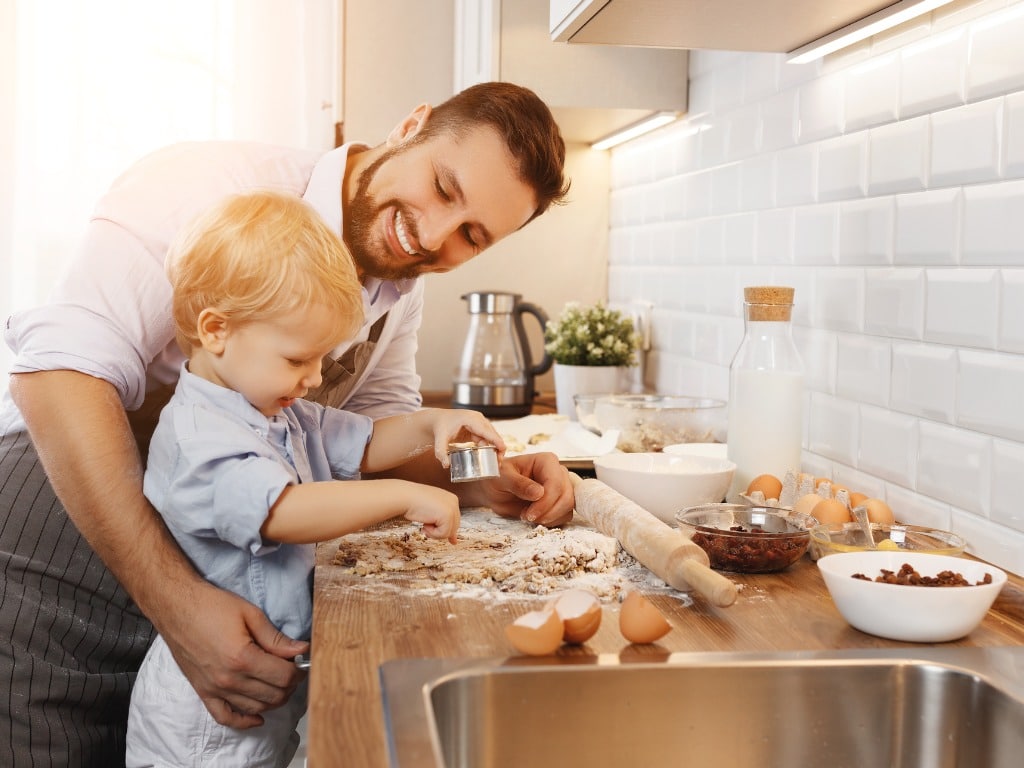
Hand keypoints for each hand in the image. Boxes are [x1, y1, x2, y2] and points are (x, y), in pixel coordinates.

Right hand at [162, 583, 307, 727]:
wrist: (176, 607)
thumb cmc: (211, 606)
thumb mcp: (251, 614)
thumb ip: (276, 638)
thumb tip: (301, 650)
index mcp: (243, 658)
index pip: (284, 677)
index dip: (299, 670)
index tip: (302, 661)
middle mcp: (228, 679)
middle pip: (273, 695)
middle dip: (290, 685)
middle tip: (293, 670)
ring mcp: (214, 689)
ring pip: (255, 708)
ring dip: (273, 700)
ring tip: (279, 683)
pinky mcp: (203, 692)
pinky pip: (225, 717)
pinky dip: (244, 721)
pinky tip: (257, 717)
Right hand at [403, 485, 460, 543]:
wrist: (405, 497)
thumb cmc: (413, 502)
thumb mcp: (432, 512)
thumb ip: (444, 523)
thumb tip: (454, 540)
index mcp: (451, 499)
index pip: (454, 520)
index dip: (444, 527)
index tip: (436, 529)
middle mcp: (454, 502)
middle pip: (453, 528)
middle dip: (438, 530)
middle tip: (425, 525)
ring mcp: (452, 508)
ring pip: (449, 533)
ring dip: (434, 532)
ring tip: (424, 523)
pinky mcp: (448, 515)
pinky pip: (444, 534)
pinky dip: (433, 533)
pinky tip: (425, 523)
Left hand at [431, 409, 506, 466]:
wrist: (437, 420)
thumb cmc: (439, 427)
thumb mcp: (439, 440)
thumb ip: (441, 453)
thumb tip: (446, 465)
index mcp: (470, 419)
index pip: (486, 430)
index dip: (496, 440)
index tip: (503, 450)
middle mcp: (477, 418)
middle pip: (492, 433)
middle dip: (498, 447)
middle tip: (499, 461)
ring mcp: (478, 422)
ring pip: (490, 436)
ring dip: (494, 447)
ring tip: (496, 461)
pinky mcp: (477, 427)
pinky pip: (486, 437)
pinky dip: (489, 446)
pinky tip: (490, 455)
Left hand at [473, 452, 573, 526]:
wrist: (494, 490)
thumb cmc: (496, 478)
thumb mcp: (501, 478)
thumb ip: (518, 483)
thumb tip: (539, 493)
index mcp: (546, 461)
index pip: (556, 483)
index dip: (545, 502)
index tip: (529, 513)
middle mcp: (557, 472)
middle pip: (566, 497)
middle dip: (547, 512)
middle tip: (527, 516)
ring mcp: (561, 487)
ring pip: (568, 507)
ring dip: (549, 518)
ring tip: (528, 515)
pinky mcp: (559, 501)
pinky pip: (565, 515)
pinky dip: (551, 521)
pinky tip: (534, 518)